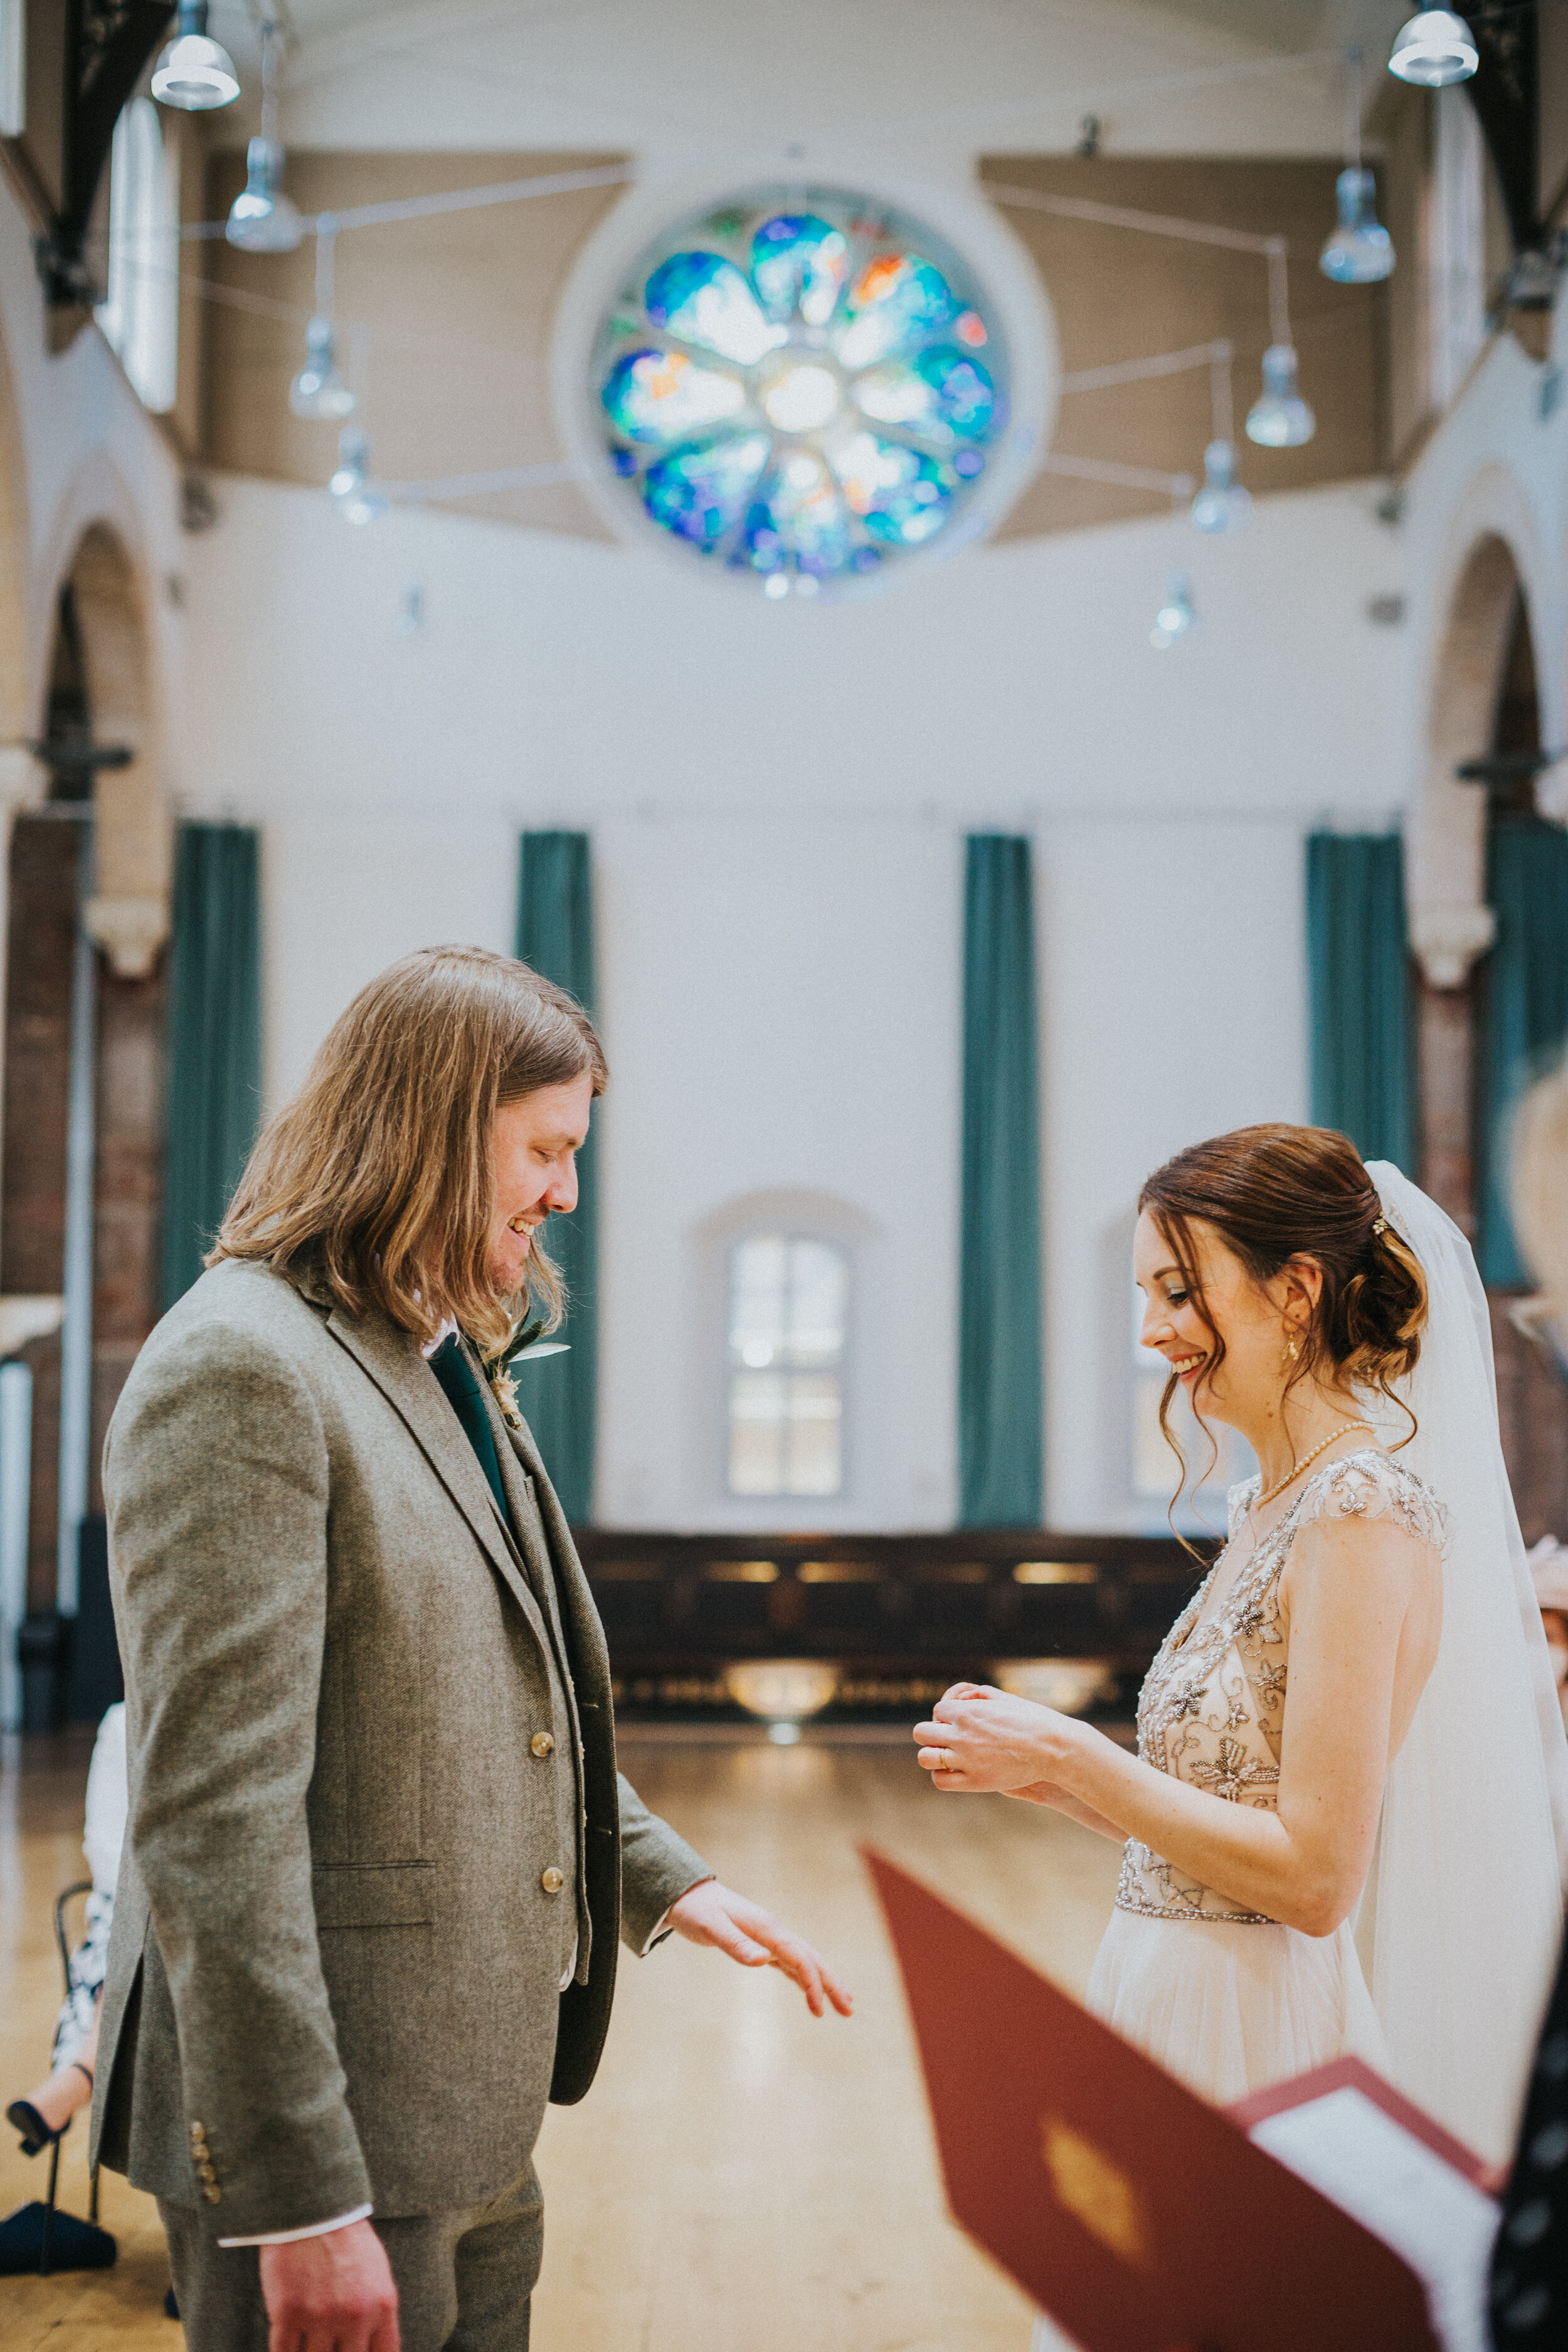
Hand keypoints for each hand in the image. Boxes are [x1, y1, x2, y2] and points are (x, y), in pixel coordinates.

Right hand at [260, 2217, 398, 2351]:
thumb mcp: (378, 2274)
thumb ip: (377, 2313)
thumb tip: (373, 2347)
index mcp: (382, 2306)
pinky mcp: (288, 2313)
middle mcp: (354, 2316)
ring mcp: (320, 2317)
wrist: (313, 2206)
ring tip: (310, 2341)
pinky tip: (288, 2348)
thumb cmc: (347, 2240)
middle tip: (330, 2346)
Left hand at [666, 1878, 853, 2018]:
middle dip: (831, 1984)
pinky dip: (804, 1977)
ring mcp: (769, 1937)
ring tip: (843, 2005)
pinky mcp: (761, 1944)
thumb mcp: (710, 1928)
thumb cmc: (696, 1911)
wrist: (687, 1894)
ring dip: (824, 1982)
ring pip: (804, 1961)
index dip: (812, 1983)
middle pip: (811, 1959)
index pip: (799, 1957)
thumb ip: (736, 1944)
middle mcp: (773, 1932)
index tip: (819, 2011)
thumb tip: (764, 1960)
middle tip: (849, 2010)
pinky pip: (790, 1962)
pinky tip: (811, 1991)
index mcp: (767, 1928)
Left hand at [914, 1681, 1074, 1792]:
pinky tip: (954, 1772)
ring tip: (945, 1757)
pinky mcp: (975, 1781)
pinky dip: (942, 1776)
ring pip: (925, 1758)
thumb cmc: (1032, 1720)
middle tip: (945, 1740)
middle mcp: (961, 1733)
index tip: (957, 1723)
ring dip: (931, 1756)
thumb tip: (958, 1700)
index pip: (937, 1711)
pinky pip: (941, 1780)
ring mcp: (966, 1759)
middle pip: (922, 1733)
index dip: (946, 1717)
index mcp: (967, 1711)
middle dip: (931, 1735)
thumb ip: (978, 1696)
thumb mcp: (1003, 1698)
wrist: (1053, 1747)